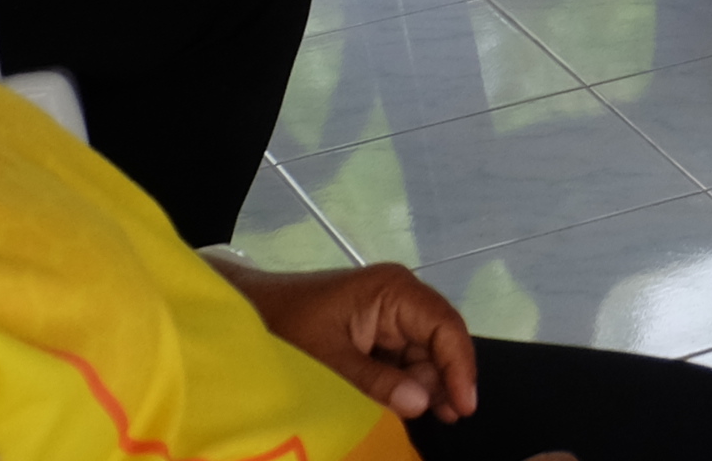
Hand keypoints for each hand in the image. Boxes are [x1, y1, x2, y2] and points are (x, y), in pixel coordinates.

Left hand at [228, 261, 480, 425]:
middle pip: (439, 341)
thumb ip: (377, 382)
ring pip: (425, 353)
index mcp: (394, 291)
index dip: (460, 366)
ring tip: (432, 418)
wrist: (246, 312)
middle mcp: (400, 298)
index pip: (445, 326)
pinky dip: (408, 383)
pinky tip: (411, 406)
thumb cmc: (284, 326)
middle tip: (447, 419)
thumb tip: (423, 404)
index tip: (464, 406)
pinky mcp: (377, 331)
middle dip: (444, 379)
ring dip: (427, 385)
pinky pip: (404, 358)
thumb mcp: (329, 359)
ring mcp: (390, 314)